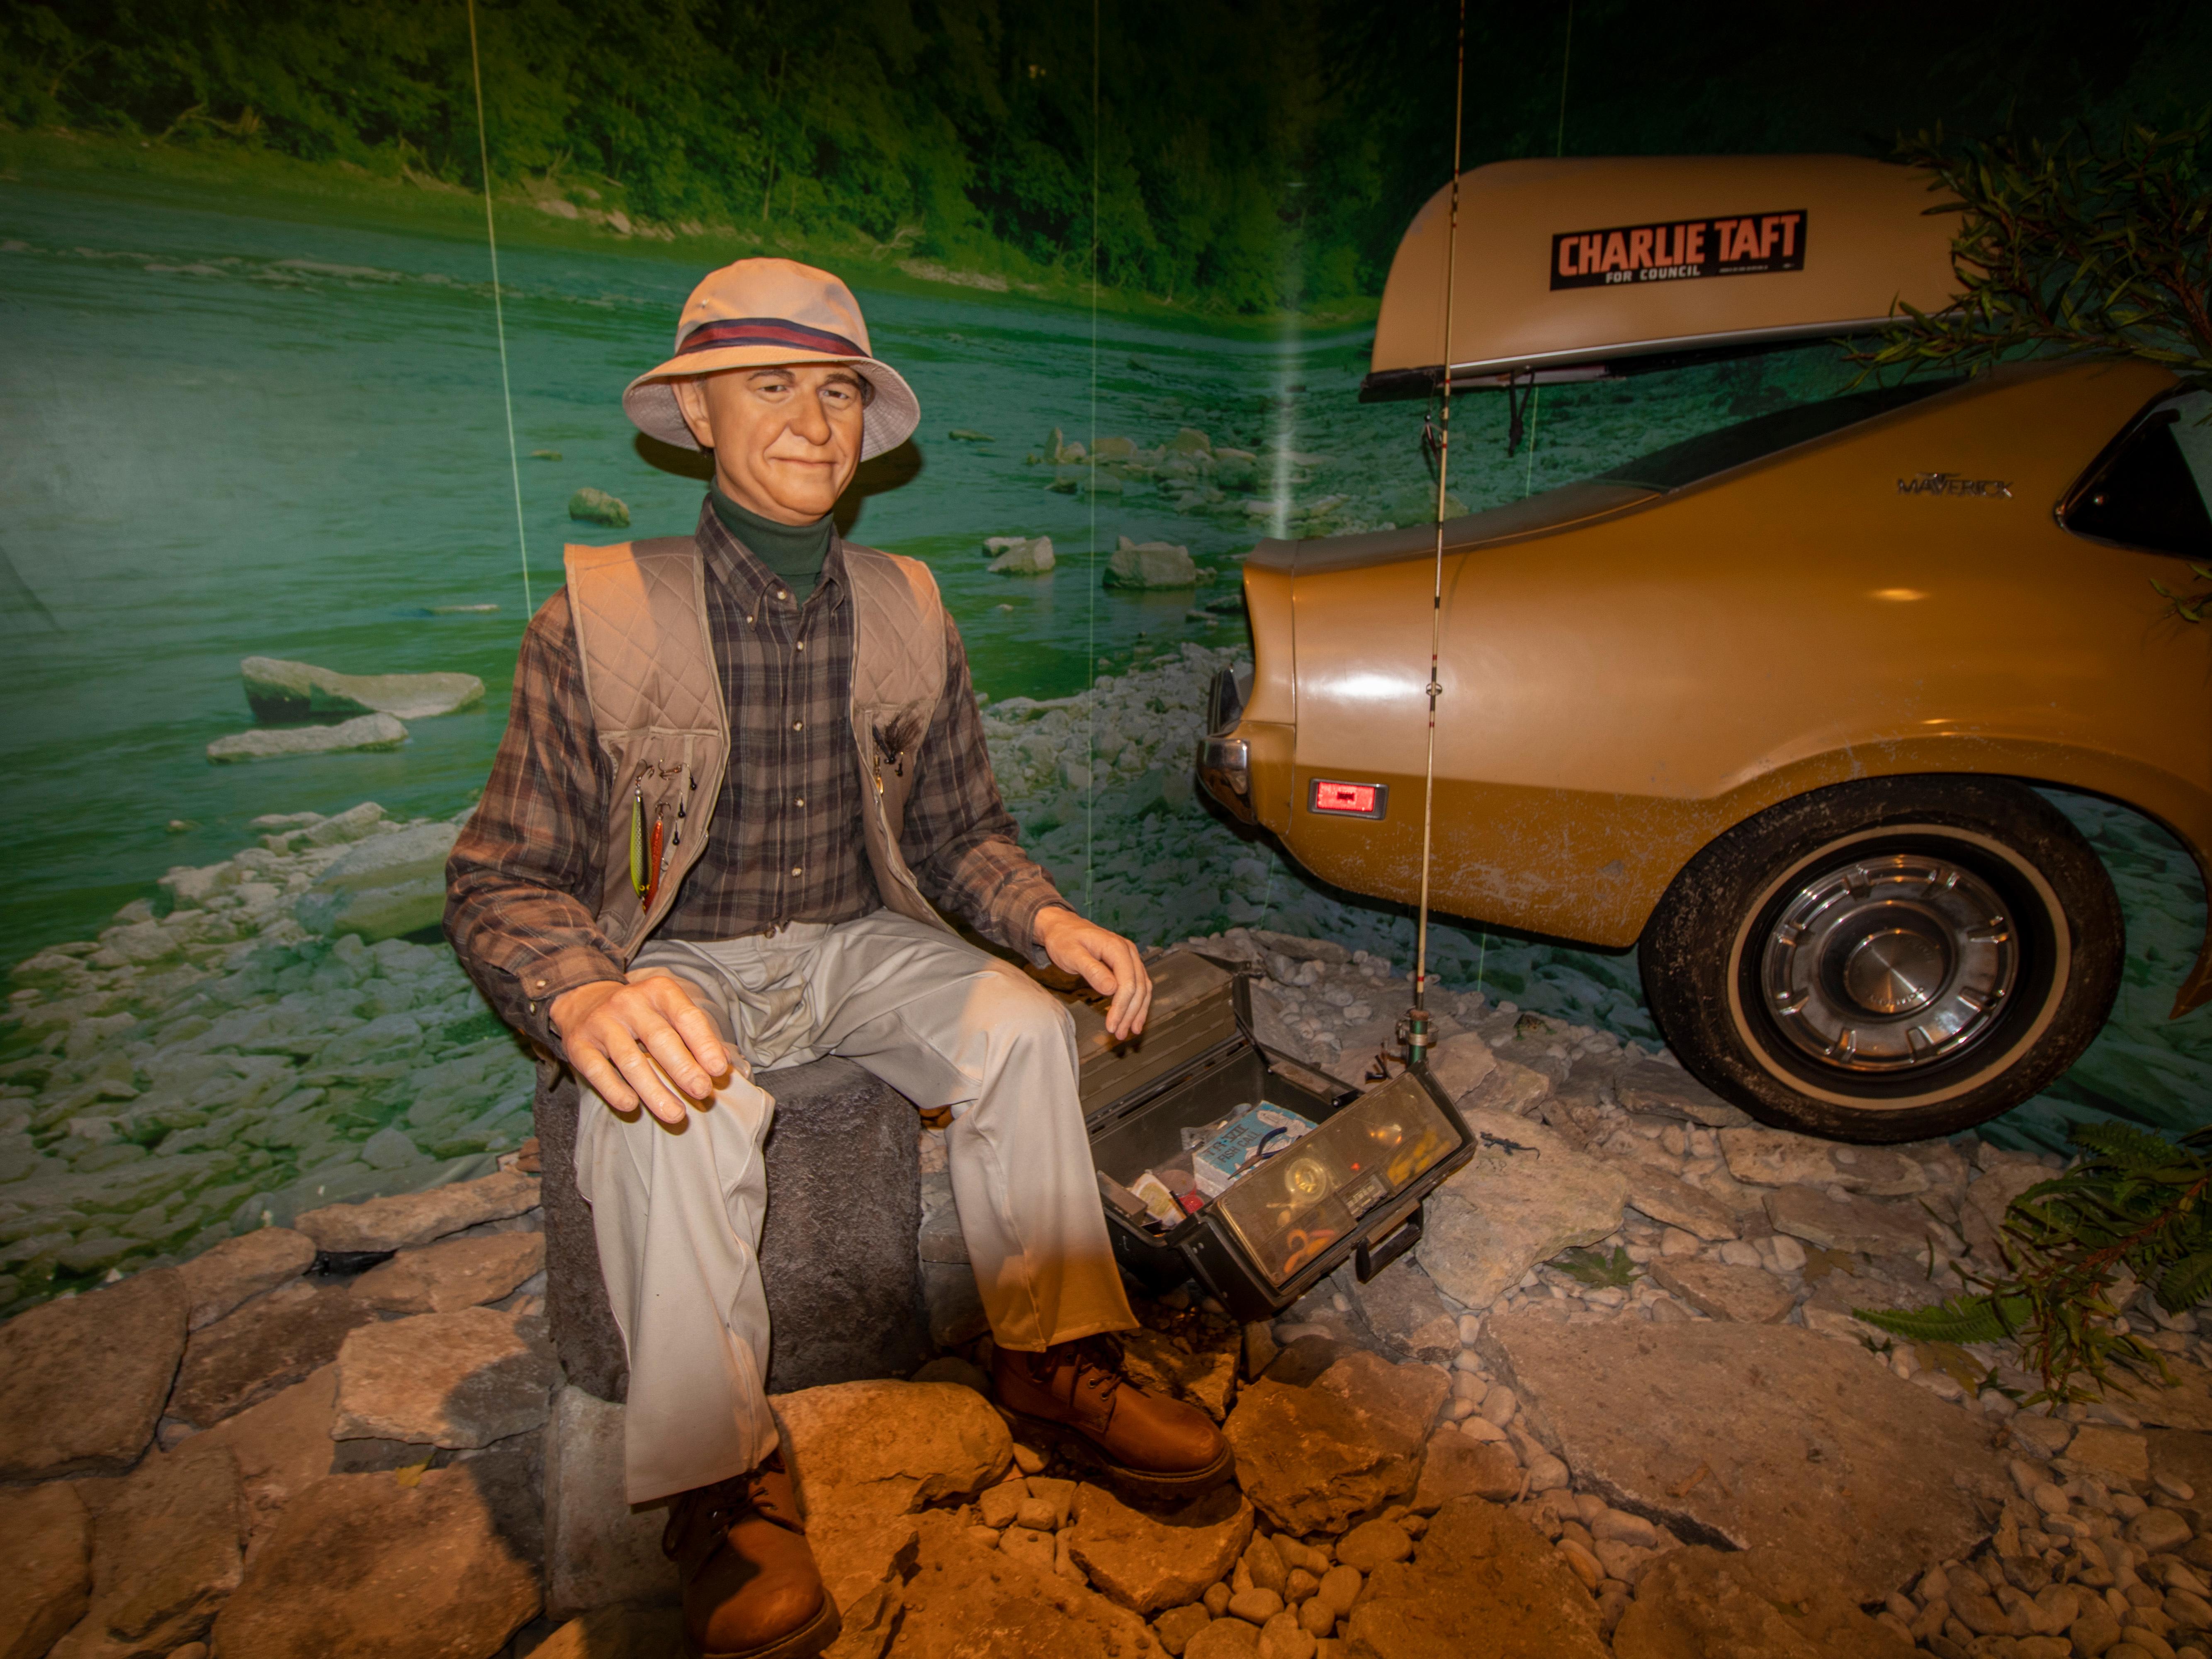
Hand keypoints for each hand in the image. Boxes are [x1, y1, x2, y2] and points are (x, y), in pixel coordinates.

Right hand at [552, 975, 734, 1125]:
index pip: (686, 1017)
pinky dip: (615, 1090)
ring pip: (630, 1061)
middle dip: (683, 1069)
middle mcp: (629, 1003)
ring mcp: (601, 1023)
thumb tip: (723, 1065)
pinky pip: (598, 1071)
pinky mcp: (578, 1044)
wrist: (584, 1001)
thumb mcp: (667, 1012)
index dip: (704, 1044)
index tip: (718, 1070)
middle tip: (702, 1093)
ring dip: (655, 1090)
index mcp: (658, 992)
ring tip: (675, 1114)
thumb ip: (694, 1035)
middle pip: (660, 1039)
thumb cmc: (641, 1015)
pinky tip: (631, 1105)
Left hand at [1034, 908, 1151, 1040]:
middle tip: (1119, 1033)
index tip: (1111, 1025)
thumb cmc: (1064, 939)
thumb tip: (1111, 989)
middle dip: (1130, 1013)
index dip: (1121, 1007)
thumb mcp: (1071, 954)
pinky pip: (1138, 985)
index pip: (1128, 982)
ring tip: (1129, 1031)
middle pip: (1138, 987)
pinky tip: (1133, 1017)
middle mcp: (1128, 951)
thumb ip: (1091, 970)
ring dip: (1137, 1011)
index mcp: (1116, 948)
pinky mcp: (1127, 964)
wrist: (1063, 927)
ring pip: (1143, 987)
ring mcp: (1130, 957)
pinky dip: (1137, 1002)